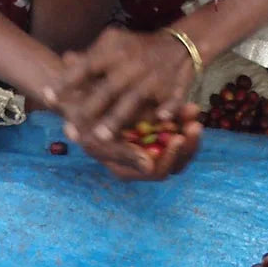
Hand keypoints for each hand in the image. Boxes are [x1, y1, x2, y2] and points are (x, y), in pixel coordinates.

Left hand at [50, 26, 197, 145]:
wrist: (180, 45)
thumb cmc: (137, 49)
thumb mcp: (113, 45)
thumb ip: (90, 56)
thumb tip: (64, 60)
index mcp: (114, 51)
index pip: (86, 67)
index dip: (66, 82)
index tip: (47, 97)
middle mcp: (132, 65)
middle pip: (108, 89)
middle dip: (89, 109)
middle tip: (70, 130)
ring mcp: (154, 77)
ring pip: (134, 100)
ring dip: (118, 118)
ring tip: (102, 137)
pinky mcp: (174, 88)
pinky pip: (172, 100)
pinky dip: (168, 109)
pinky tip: (161, 120)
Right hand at [72, 108, 201, 180]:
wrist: (73, 94)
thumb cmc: (79, 119)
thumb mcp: (97, 137)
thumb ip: (124, 153)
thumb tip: (149, 167)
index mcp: (127, 168)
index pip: (157, 172)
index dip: (170, 158)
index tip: (177, 139)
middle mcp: (141, 160)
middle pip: (174, 162)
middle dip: (187, 145)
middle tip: (194, 127)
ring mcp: (150, 143)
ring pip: (179, 146)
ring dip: (189, 132)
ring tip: (193, 113)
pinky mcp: (155, 127)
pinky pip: (175, 128)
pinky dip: (182, 118)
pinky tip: (190, 106)